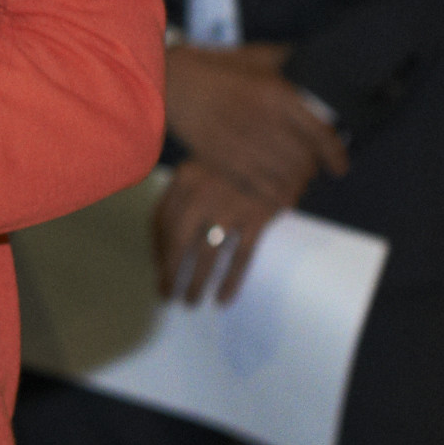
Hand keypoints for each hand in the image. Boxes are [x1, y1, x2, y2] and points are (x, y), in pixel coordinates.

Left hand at [153, 159, 296, 305]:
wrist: (286, 143)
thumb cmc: (242, 162)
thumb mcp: (208, 168)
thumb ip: (187, 195)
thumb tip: (165, 242)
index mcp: (186, 176)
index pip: (161, 219)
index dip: (157, 248)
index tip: (159, 266)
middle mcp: (202, 190)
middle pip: (177, 240)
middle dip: (170, 271)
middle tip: (167, 294)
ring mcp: (231, 204)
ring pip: (205, 253)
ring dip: (195, 282)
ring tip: (191, 301)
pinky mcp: (260, 216)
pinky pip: (240, 256)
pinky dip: (230, 280)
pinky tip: (223, 298)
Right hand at [161, 45, 343, 212]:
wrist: (168, 82)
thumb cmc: (213, 68)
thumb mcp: (254, 56)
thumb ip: (287, 59)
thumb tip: (314, 59)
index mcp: (276, 94)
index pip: (320, 134)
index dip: (336, 155)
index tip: (340, 166)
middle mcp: (263, 121)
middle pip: (304, 160)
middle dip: (312, 171)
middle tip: (313, 172)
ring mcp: (242, 143)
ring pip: (284, 177)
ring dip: (296, 185)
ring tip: (297, 184)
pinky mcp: (223, 160)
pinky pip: (259, 187)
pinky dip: (274, 196)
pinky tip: (280, 195)